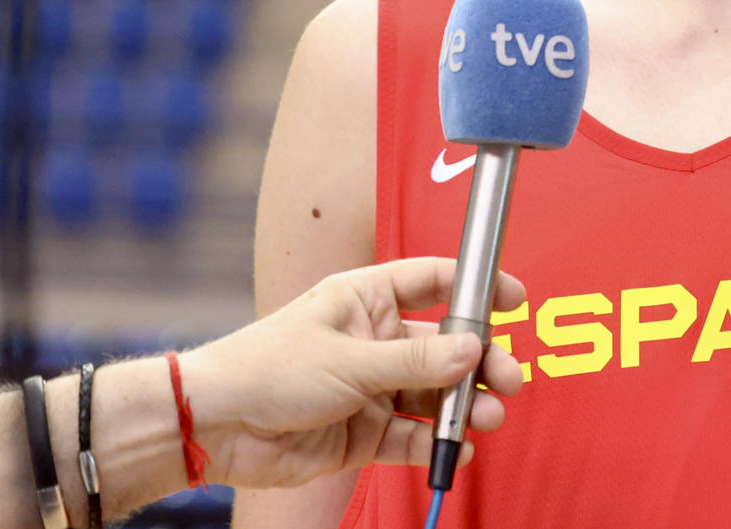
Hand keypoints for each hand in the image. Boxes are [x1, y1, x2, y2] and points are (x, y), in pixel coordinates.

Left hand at [179, 257, 525, 489]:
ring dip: (462, 406)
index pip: (434, 282)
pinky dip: (434, 442)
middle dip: (479, 361)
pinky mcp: (363, 432)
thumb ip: (416, 358)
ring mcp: (371, 387)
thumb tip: (474, 348)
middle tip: (506, 379)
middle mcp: (374, 340)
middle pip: (445, 345)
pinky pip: (411, 435)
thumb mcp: (348, 359)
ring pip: (434, 393)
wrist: (215, 427)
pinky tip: (453, 448)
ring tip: (484, 418)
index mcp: (367, 299)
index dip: (476, 287)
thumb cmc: (266, 367)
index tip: (514, 300)